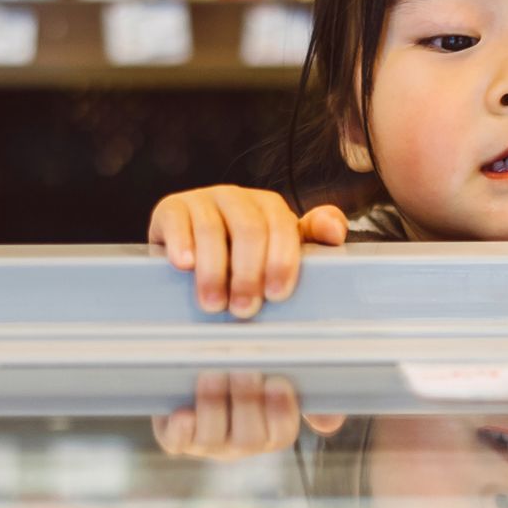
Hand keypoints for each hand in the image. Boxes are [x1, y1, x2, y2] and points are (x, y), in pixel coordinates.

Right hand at [148, 185, 347, 318]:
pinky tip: (183, 266)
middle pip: (249, 229)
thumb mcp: (276, 249)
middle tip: (245, 310)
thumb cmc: (239, 255)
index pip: (282, 227)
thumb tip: (336, 232)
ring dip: (214, 271)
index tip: (278, 295)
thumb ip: (310, 241)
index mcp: (268, 207)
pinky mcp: (170, 208)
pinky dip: (181, 244)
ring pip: (212, 229)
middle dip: (248, 274)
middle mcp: (237, 197)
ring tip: (214, 304)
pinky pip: (177, 220)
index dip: (282, 260)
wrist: (186, 248)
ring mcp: (202, 200)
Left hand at [152, 371, 346, 459]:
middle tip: (244, 370)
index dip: (280, 411)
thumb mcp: (280, 370)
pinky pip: (177, 443)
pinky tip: (183, 413)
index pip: (281, 432)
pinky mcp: (177, 437)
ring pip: (212, 438)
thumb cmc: (249, 363)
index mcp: (271, 430)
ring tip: (212, 374)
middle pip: (248, 437)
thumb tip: (328, 425)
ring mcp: (208, 443)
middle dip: (246, 403)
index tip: (278, 381)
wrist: (201, 361)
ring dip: (213, 406)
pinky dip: (180, 431)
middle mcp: (241, 443)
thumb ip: (308, 391)